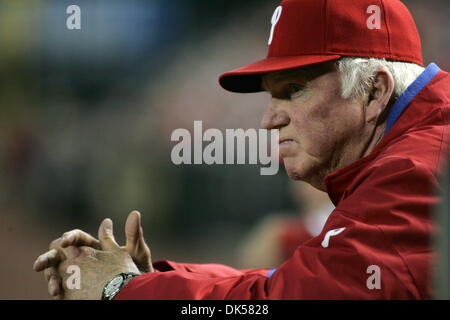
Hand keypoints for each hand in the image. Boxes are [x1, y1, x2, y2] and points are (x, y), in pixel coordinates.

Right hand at [33, 211, 152, 298]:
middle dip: (48, 257)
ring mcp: (77, 273)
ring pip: (56, 270)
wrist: (136, 291)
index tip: (66, 242)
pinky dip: (56, 289)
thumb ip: (133, 234)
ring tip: (53, 288)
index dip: (69, 237)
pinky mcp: (75, 287)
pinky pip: (61, 286)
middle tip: (39, 265)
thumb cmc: (137, 269)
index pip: (77, 237)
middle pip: (59, 252)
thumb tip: (135, 213)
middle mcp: (82, 257)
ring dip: (50, 276)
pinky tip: (57, 295)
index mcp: (95, 245)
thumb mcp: (137, 252)